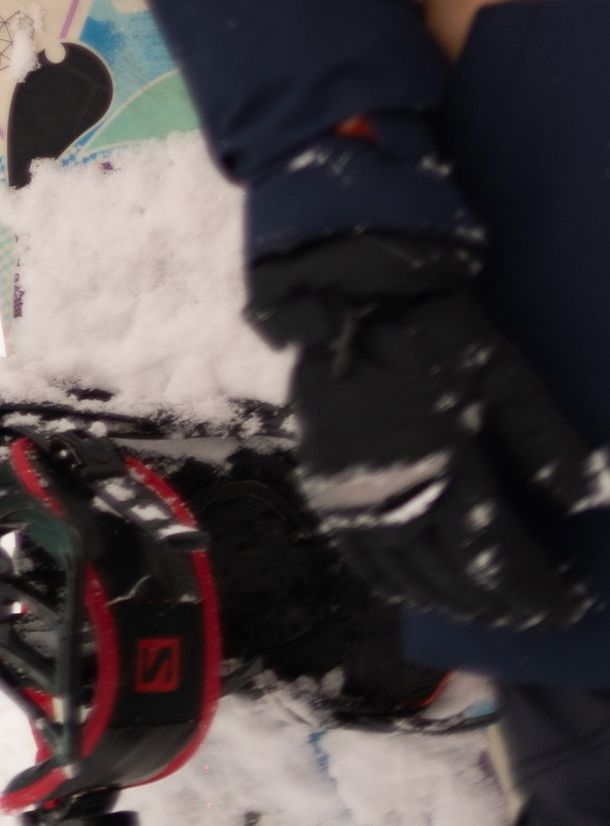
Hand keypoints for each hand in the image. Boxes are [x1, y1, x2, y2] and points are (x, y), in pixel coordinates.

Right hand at [248, 228, 608, 631]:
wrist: (345, 294)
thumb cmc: (432, 331)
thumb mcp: (503, 375)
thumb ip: (547, 441)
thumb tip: (591, 502)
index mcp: (442, 472)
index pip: (499, 560)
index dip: (538, 592)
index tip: (573, 606)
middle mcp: (392, 499)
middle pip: (456, 580)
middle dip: (504, 604)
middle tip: (538, 612)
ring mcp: (352, 498)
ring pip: (410, 580)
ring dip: (456, 603)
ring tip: (490, 608)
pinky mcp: (323, 487)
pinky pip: (361, 560)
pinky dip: (396, 587)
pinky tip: (418, 594)